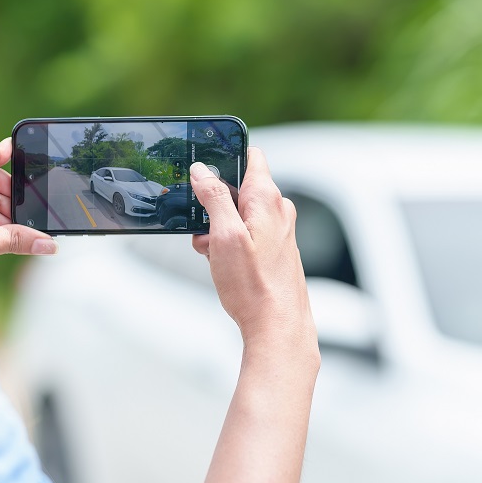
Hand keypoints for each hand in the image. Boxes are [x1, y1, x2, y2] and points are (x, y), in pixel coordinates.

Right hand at [190, 148, 316, 357]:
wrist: (277, 327)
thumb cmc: (254, 286)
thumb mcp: (224, 236)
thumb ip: (214, 197)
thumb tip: (203, 171)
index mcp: (267, 198)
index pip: (250, 155)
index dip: (225, 157)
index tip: (204, 170)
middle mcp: (278, 210)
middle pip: (239, 188)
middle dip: (215, 205)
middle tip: (204, 230)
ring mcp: (279, 230)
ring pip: (240, 214)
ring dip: (219, 228)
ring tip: (213, 254)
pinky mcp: (275, 249)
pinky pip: (247, 234)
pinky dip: (230, 244)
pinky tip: (223, 265)